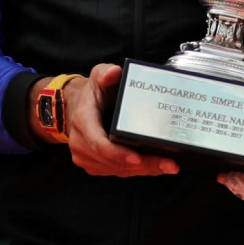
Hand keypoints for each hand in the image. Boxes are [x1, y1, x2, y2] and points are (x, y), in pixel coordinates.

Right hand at [31, 64, 179, 177]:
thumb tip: (115, 72)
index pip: (98, 143)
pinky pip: (117, 172)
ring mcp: (86, 157)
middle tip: (168, 164)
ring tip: (168, 167)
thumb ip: (105, 73)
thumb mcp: (97, 77)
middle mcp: (81, 143)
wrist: (74, 109)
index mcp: (83, 121)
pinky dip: (137, 171)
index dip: (117, 153)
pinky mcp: (94, 166)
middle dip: (143, 165)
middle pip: (114, 162)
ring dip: (144, 171)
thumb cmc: (91, 94)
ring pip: (118, 170)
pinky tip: (156, 168)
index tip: (137, 157)